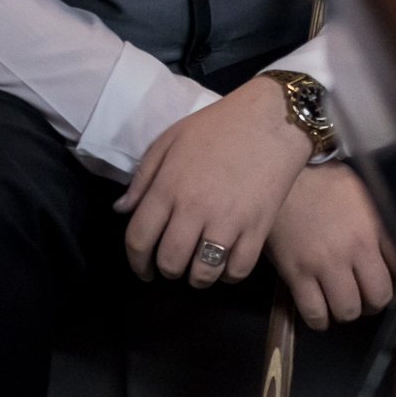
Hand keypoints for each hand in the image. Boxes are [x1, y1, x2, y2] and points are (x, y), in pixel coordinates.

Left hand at [116, 76, 311, 285]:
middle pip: (170, 262)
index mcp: (168, 186)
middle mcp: (194, 209)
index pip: (139, 239)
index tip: (142, 268)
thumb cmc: (219, 125)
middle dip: (166, 271)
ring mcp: (228, 222)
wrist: (274, 119)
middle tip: (172, 265)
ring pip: (203, 273)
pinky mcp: (258, 229)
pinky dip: (228, 276)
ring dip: (197, 277)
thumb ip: (143, 176)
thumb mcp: (171, 139)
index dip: (136, 261)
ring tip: (198, 268)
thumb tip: (121, 210)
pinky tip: (226, 265)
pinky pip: (237, 271)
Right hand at [264, 162, 395, 327]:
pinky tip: (319, 309)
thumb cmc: (324, 181)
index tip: (389, 289)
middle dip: (372, 302)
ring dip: (346, 310)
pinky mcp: (294, 273)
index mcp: (370, 232)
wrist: (282, 173)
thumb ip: (380, 230)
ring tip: (340, 300)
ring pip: (345, 311)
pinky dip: (319, 319)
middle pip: (375, 299)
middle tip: (363, 295)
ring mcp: (321, 265)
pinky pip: (313, 314)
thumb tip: (394, 260)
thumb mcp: (364, 198)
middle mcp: (349, 252)